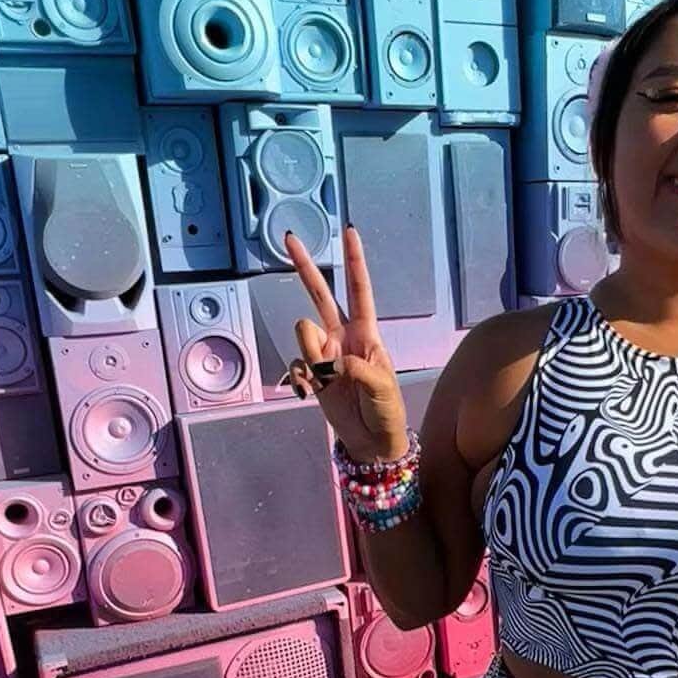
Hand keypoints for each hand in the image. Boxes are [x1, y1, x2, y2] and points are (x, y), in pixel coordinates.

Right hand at [282, 224, 408, 463]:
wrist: (373, 444)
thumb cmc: (386, 412)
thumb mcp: (382, 388)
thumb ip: (357, 368)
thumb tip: (330, 360)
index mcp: (366, 334)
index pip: (359, 291)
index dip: (354, 262)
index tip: (349, 234)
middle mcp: (343, 338)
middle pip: (320, 295)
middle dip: (305, 267)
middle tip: (290, 238)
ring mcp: (325, 355)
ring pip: (304, 334)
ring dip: (311, 354)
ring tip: (328, 379)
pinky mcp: (312, 375)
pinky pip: (295, 365)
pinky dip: (299, 378)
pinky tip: (309, 392)